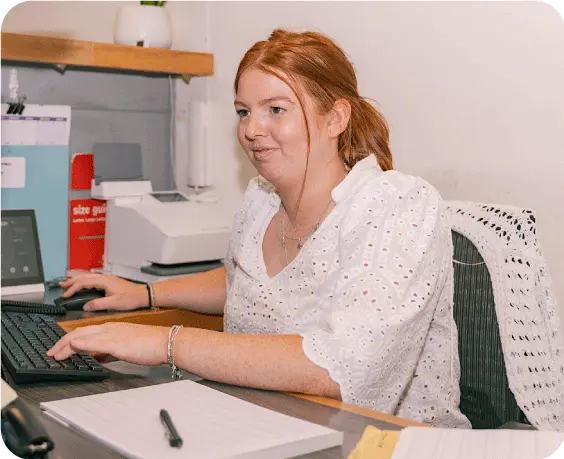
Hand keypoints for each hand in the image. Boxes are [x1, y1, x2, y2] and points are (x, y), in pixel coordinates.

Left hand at [47, 323, 168, 365]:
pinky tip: (73, 349)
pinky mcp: (117, 342)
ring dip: (66, 344)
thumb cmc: (152, 344)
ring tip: (56, 354)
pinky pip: (95, 342)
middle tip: (52, 352)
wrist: (167, 341)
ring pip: (83, 335)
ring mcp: (113, 334)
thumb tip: (100, 357)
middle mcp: (110, 328)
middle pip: (79, 331)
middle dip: (62, 342)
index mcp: (113, 328)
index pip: (85, 331)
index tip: (60, 349)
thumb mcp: (128, 347)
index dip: (69, 339)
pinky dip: (80, 344)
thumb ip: (112, 350)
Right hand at [59, 273, 147, 311]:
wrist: (143, 295)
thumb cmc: (131, 298)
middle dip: (71, 280)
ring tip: (68, 281)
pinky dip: (85, 279)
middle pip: (84, 277)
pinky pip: (93, 278)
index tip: (65, 296)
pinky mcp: (109, 281)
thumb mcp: (113, 303)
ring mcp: (107, 278)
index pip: (83, 283)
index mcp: (103, 281)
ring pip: (88, 276)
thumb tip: (85, 306)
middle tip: (61, 285)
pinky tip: (84, 282)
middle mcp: (104, 278)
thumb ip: (98, 304)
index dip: (73, 289)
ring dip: (77, 278)